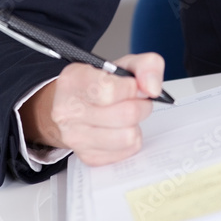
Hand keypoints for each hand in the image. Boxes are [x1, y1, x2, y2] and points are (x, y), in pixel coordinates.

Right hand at [20, 52, 165, 166]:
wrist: (74, 105)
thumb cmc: (99, 83)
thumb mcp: (123, 64)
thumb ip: (146, 65)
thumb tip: (152, 88)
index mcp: (74, 80)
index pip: (110, 90)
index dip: (131, 87)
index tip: (132, 85)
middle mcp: (68, 111)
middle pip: (126, 114)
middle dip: (141, 105)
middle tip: (137, 100)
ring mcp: (75, 137)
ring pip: (128, 137)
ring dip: (136, 124)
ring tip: (128, 115)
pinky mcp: (88, 156)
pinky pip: (127, 151)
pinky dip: (131, 139)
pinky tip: (121, 128)